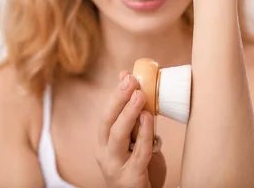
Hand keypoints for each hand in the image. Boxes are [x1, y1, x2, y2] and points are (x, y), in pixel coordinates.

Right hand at [95, 72, 166, 187]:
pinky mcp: (131, 177)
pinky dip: (144, 134)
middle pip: (107, 123)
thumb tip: (129, 79)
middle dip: (119, 99)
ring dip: (129, 113)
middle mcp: (105, 154)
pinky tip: (149, 118)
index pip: (105, 115)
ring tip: (140, 95)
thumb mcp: (132, 139)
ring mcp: (116, 166)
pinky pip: (138, 153)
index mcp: (103, 142)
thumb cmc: (137, 165)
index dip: (115, 94)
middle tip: (132, 81)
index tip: (127, 75)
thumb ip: (131, 116)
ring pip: (117, 136)